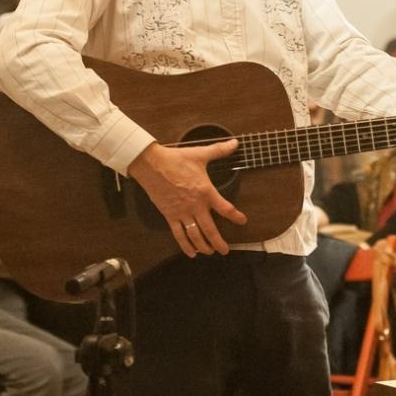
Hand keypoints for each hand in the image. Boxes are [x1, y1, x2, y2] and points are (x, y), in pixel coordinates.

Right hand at [127, 140, 248, 257]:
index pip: (225, 208)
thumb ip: (219, 150)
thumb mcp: (200, 154)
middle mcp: (195, 205)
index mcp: (206, 191)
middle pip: (210, 230)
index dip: (236, 217)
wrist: (152, 165)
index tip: (243, 222)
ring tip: (210, 252)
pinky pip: (179, 235)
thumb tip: (235, 143)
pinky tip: (191, 253)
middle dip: (219, 242)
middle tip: (225, 250)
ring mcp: (182, 212)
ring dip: (204, 246)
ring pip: (195, 235)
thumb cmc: (176, 159)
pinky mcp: (170, 216)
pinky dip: (185, 246)